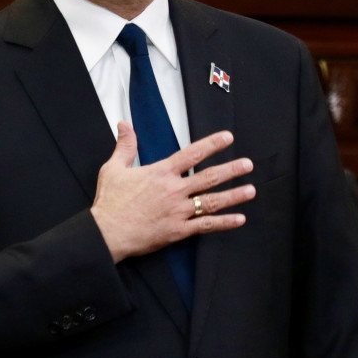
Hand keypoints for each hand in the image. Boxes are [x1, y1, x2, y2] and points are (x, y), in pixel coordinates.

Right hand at [90, 125, 254, 262]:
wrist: (106, 233)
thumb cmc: (109, 202)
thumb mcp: (113, 169)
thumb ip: (125, 146)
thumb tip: (124, 124)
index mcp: (160, 173)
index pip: (192, 154)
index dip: (212, 144)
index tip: (228, 137)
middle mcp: (173, 190)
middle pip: (208, 177)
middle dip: (231, 170)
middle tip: (248, 164)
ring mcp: (178, 211)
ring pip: (211, 201)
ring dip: (233, 195)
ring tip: (251, 190)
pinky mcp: (177, 231)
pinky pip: (206, 226)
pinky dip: (224, 222)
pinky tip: (240, 219)